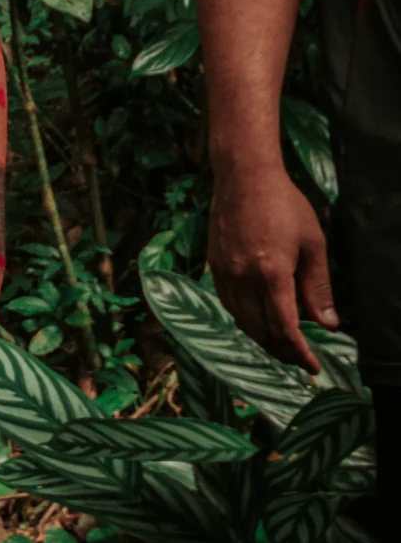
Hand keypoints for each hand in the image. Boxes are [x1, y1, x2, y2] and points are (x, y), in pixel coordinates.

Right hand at [207, 160, 335, 372]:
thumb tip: (328, 324)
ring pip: (241, 321)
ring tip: (280, 345)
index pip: (285, 329)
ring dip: (262, 339)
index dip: (300, 354)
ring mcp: (225, 272)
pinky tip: (257, 318)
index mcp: (271, 273)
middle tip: (299, 359)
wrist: (243, 175)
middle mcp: (243, 277)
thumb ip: (318, 287)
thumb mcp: (312, 243)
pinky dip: (244, 319)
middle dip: (282, 352)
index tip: (313, 367)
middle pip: (261, 332)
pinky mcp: (214, 265)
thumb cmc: (283, 203)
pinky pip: (228, 304)